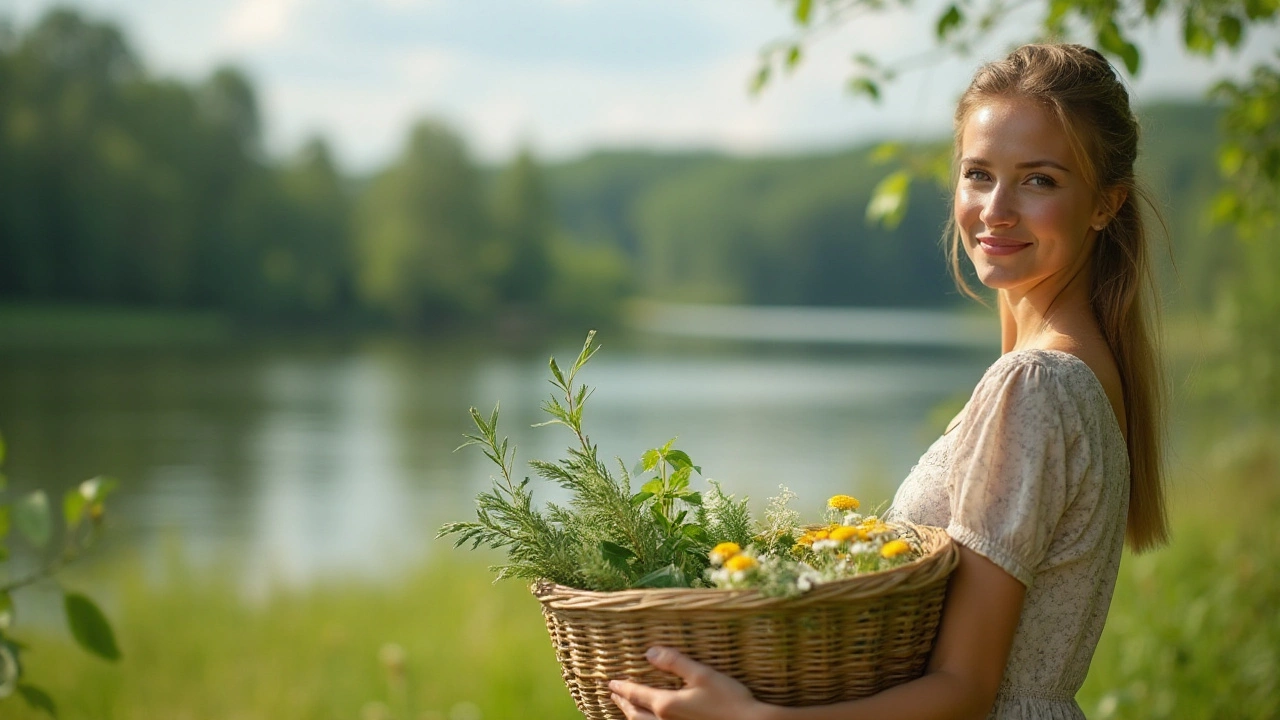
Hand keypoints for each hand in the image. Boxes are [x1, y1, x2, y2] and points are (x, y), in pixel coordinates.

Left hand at [608, 646, 764, 719]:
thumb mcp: (702, 674)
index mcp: (666, 704)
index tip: (610, 683)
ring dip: (631, 716)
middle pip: (636, 713)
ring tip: (627, 710)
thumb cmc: (729, 700)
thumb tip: (649, 652)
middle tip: (614, 695)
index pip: (637, 694)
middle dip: (623, 703)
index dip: (623, 687)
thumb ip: (675, 662)